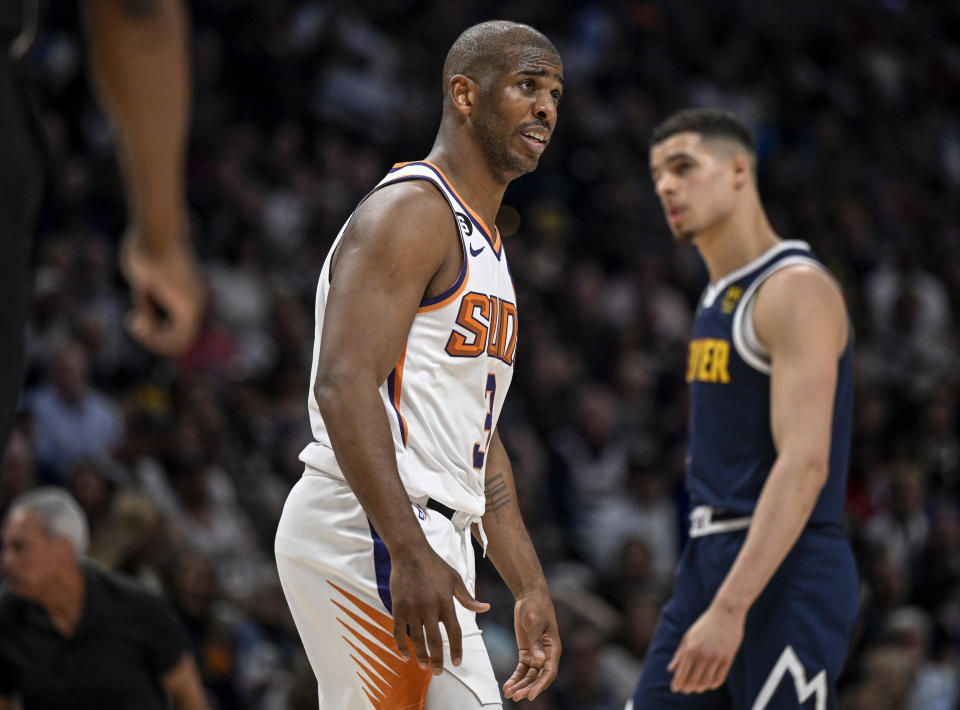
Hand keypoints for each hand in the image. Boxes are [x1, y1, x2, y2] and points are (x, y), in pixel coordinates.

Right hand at [120, 229, 205, 355]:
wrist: (155, 233)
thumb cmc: (147, 249)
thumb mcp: (143, 282)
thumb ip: (147, 302)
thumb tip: (145, 321)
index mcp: (187, 294)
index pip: (177, 330)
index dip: (155, 334)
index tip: (134, 318)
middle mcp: (195, 300)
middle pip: (180, 339)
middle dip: (153, 339)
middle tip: (133, 323)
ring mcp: (195, 304)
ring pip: (180, 342)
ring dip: (154, 341)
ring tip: (135, 323)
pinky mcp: (189, 306)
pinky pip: (180, 339)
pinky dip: (158, 339)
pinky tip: (139, 323)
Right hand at [389, 547, 489, 674]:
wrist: (410, 552)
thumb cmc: (435, 565)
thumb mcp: (455, 580)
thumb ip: (468, 598)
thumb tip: (486, 608)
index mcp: (446, 603)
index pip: (454, 633)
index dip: (456, 650)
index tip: (457, 663)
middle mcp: (429, 608)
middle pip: (435, 641)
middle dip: (437, 660)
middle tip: (438, 673)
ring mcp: (412, 609)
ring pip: (417, 640)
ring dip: (421, 656)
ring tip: (425, 666)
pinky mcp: (398, 608)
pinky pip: (399, 633)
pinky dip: (401, 647)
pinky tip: (406, 656)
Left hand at [503, 590, 560, 700]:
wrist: (529, 596)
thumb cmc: (536, 606)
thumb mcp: (534, 621)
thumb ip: (536, 641)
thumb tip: (539, 660)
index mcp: (553, 648)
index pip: (549, 672)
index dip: (541, 685)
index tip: (531, 695)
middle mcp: (547, 654)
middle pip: (539, 677)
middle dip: (528, 688)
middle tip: (516, 697)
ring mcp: (537, 654)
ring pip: (530, 676)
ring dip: (520, 686)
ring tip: (509, 694)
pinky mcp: (527, 652)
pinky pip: (522, 669)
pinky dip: (515, 678)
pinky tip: (507, 686)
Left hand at [668, 601, 745, 693]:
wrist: (725, 613)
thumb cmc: (704, 624)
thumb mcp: (689, 637)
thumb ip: (680, 654)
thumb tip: (671, 669)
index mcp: (690, 648)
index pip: (682, 673)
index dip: (678, 684)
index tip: (675, 689)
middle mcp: (703, 654)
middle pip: (694, 681)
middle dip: (688, 688)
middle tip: (685, 690)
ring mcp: (716, 657)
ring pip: (707, 682)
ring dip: (700, 687)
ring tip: (697, 687)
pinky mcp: (728, 659)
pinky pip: (720, 678)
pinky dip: (713, 684)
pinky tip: (709, 684)